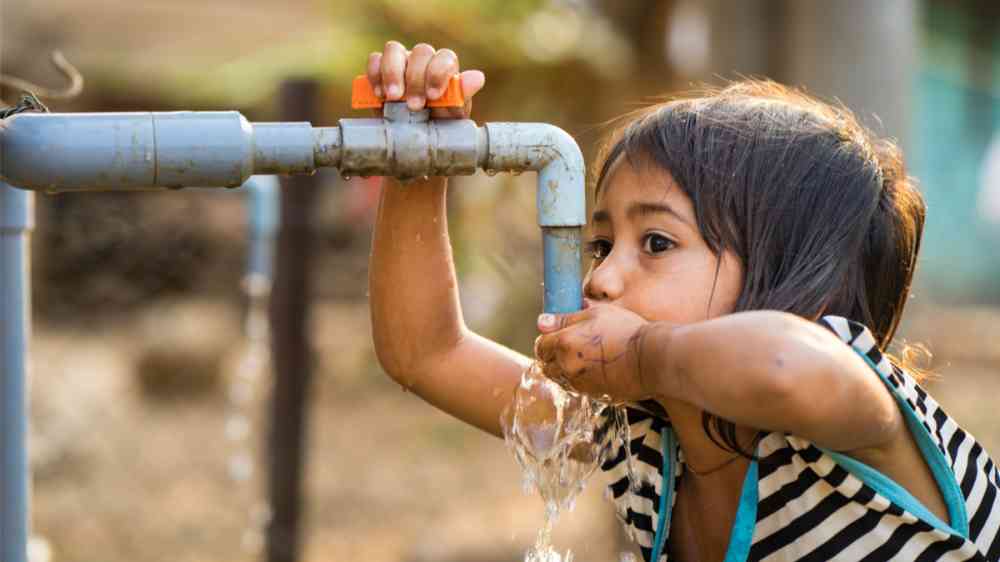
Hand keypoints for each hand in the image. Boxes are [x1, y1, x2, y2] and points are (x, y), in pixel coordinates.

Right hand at [367, 41, 485, 119]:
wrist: (412, 145)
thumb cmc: (437, 128)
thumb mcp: (452, 117)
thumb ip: (461, 97)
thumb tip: (477, 78)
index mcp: (445, 68)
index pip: (445, 57)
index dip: (438, 73)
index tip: (433, 96)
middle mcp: (423, 61)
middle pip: (420, 52)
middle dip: (416, 79)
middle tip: (414, 106)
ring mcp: (401, 63)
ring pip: (394, 49)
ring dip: (392, 72)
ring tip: (393, 97)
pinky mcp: (380, 71)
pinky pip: (375, 60)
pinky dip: (375, 74)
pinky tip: (379, 95)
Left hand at [533, 304, 654, 401]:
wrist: (651, 359)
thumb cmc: (626, 331)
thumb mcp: (596, 314)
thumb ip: (565, 319)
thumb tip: (542, 322)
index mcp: (564, 343)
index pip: (540, 346)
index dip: (548, 339)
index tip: (558, 335)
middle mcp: (567, 366)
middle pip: (547, 365)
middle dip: (553, 356)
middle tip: (569, 345)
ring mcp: (580, 383)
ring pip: (561, 378)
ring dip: (565, 369)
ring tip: (584, 357)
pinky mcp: (593, 395)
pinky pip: (578, 387)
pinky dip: (580, 379)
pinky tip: (595, 368)